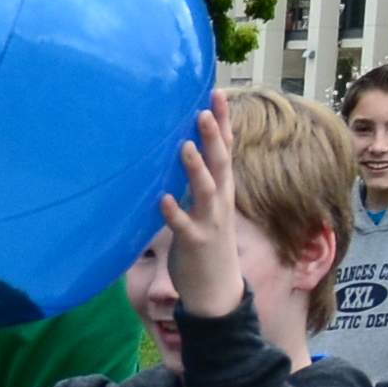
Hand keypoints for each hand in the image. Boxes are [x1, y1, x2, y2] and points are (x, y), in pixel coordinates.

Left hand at [155, 106, 243, 321]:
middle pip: (220, 163)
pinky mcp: (195, 245)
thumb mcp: (208, 209)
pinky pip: (183, 227)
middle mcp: (220, 203)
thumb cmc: (208, 246)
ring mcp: (209, 223)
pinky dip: (173, 213)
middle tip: (203, 110)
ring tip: (184, 147)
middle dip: (213, 136)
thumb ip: (199, 183)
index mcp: (223, 191)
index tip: (217, 92)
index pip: (226, 149)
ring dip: (196, 169)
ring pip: (206, 191)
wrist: (218, 293)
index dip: (223, 122)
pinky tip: (161, 200)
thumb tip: (184, 153)